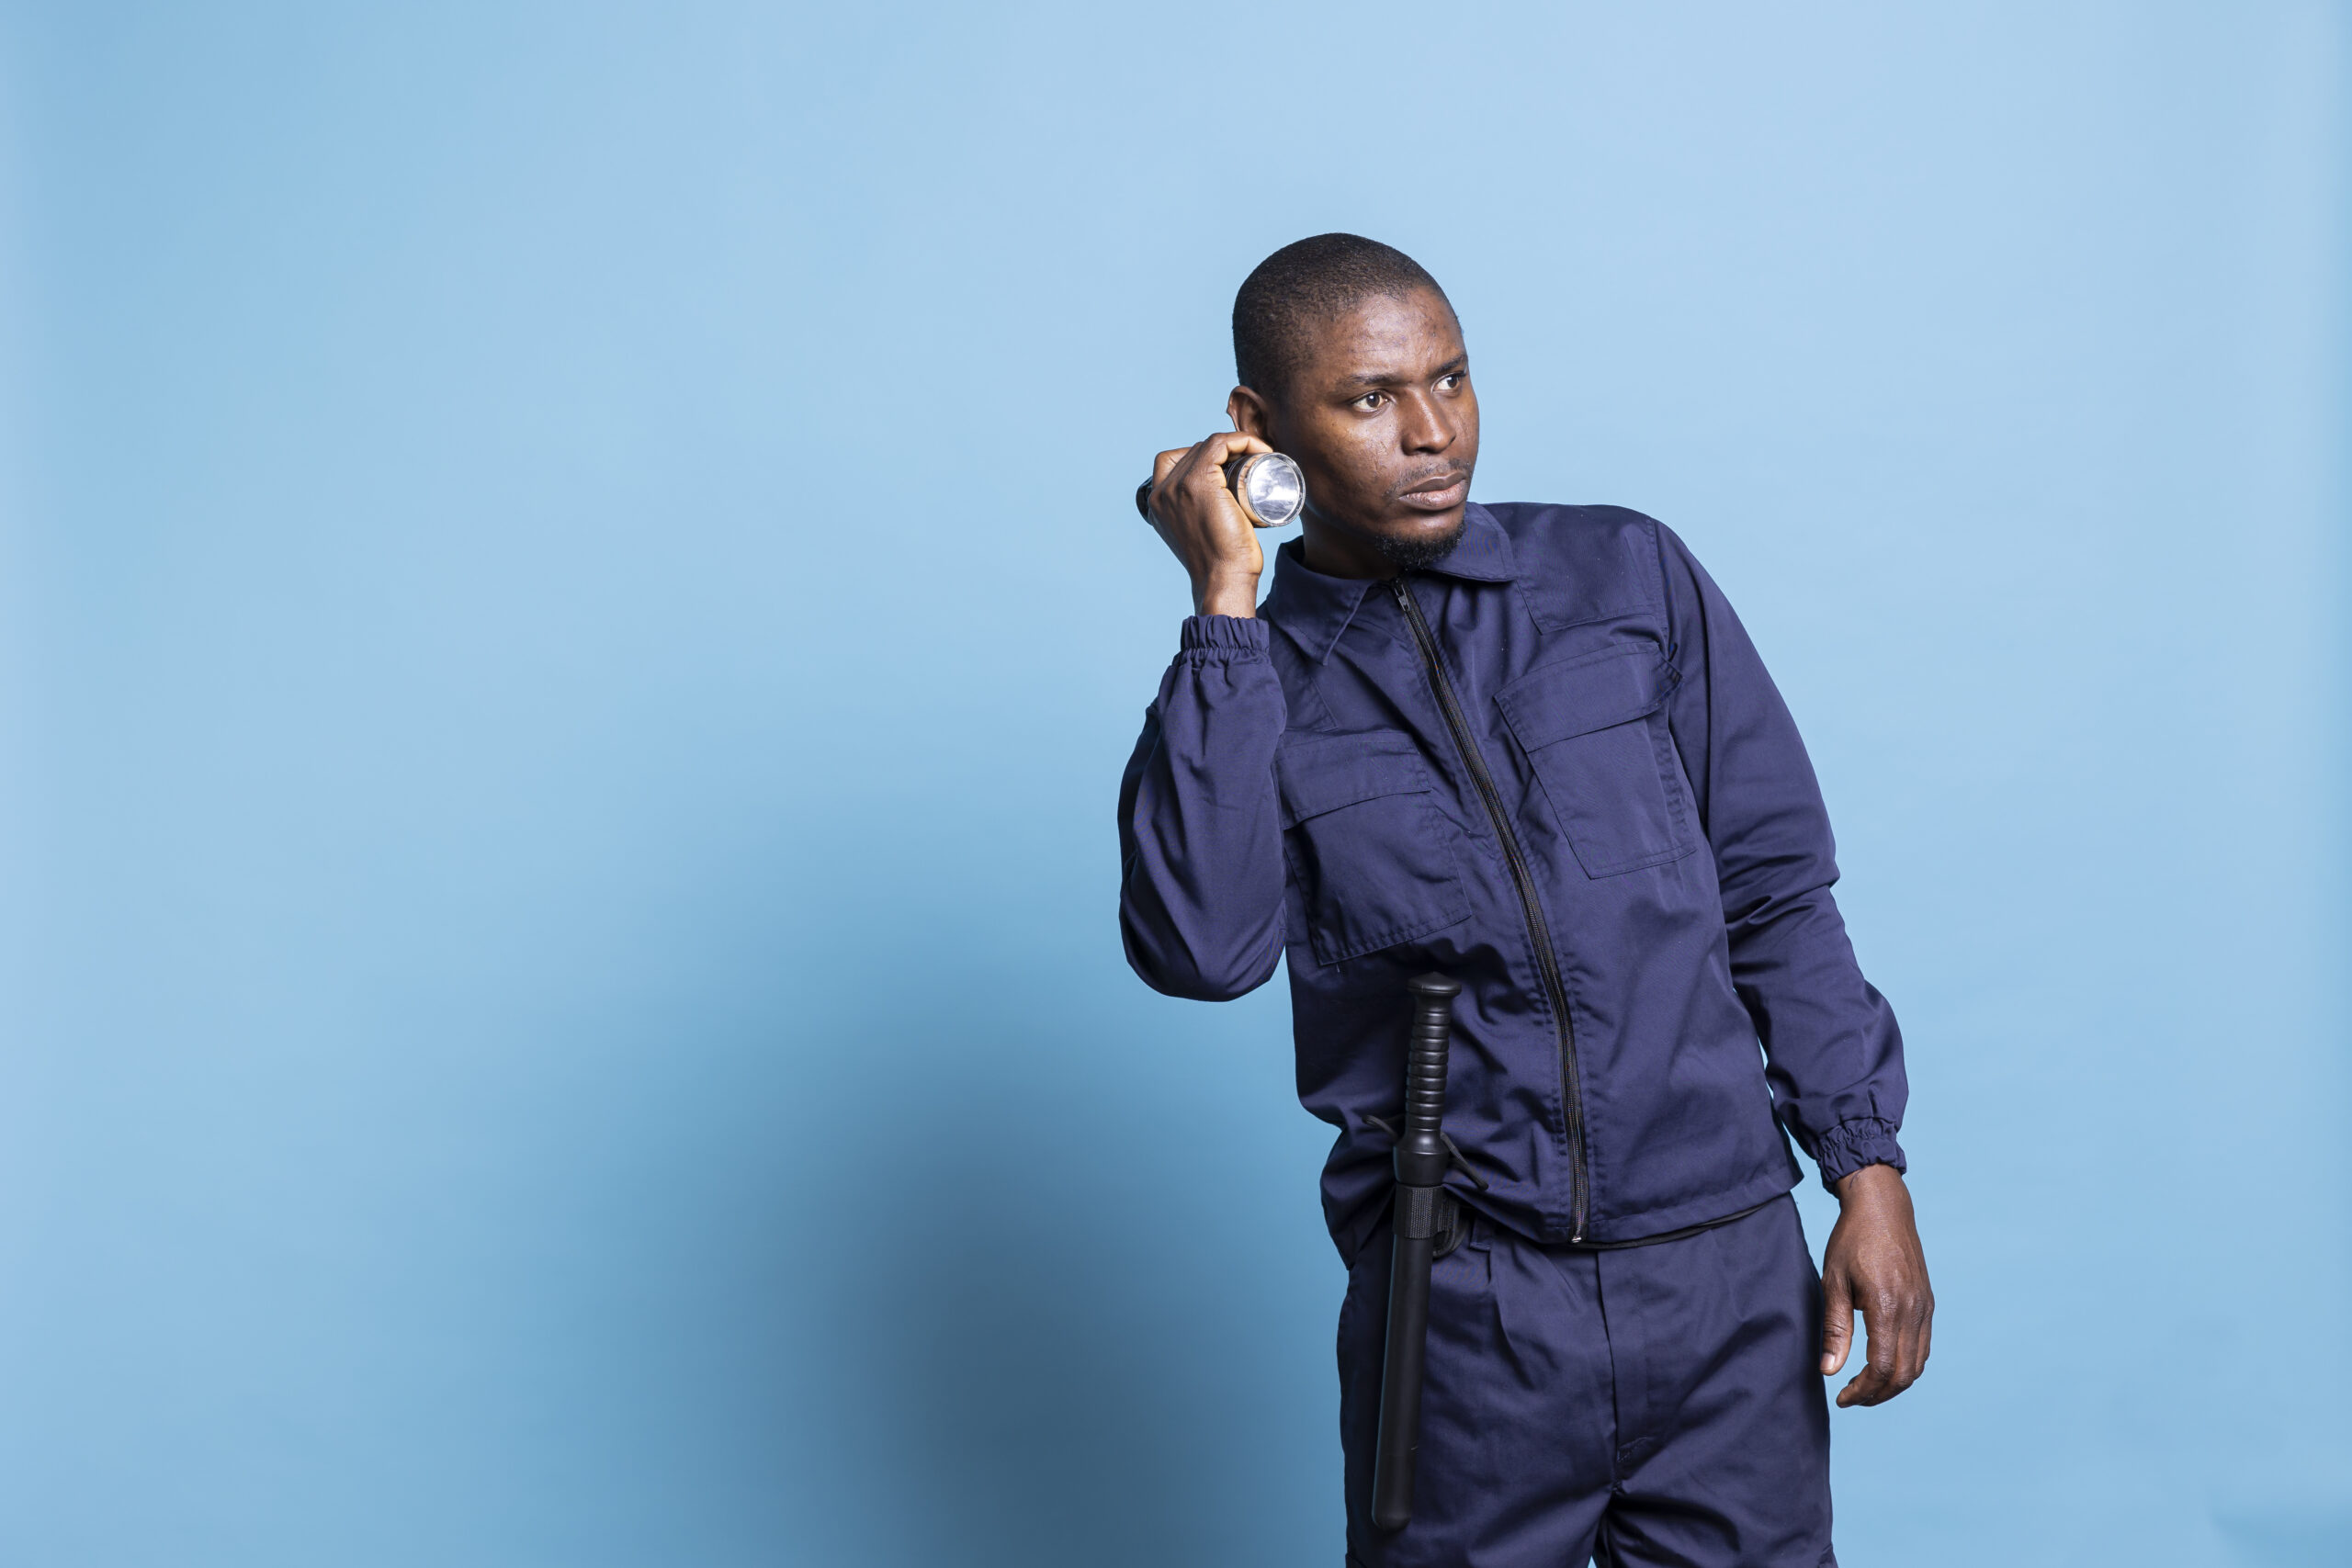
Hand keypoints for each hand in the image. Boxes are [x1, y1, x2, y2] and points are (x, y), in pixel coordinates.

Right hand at [1144, 430, 1275, 617]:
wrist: (1223, 581)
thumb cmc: (1220, 567)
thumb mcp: (1197, 539)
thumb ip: (1195, 524)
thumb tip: (1216, 514)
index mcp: (1156, 504)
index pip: (1175, 462)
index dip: (1204, 459)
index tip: (1233, 470)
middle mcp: (1161, 492)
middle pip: (1194, 452)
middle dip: (1224, 453)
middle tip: (1252, 467)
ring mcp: (1177, 486)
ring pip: (1208, 446)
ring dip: (1237, 445)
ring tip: (1259, 460)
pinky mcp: (1197, 483)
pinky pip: (1218, 444)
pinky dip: (1241, 440)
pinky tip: (1259, 449)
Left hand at [1819, 1163, 1932, 1406]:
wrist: (1883, 1207)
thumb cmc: (1851, 1240)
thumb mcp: (1833, 1281)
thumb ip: (1834, 1329)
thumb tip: (1829, 1372)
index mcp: (1887, 1305)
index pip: (1883, 1367)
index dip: (1863, 1391)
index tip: (1842, 1398)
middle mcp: (1913, 1310)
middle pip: (1905, 1374)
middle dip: (1878, 1394)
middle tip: (1851, 1398)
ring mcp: (1925, 1307)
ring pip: (1918, 1364)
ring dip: (1894, 1384)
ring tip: (1865, 1387)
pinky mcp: (1928, 1303)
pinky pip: (1923, 1347)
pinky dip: (1906, 1365)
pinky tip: (1883, 1365)